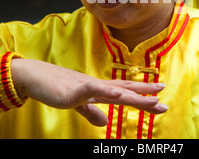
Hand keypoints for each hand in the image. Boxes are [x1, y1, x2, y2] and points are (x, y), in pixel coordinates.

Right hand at [11, 58, 167, 126]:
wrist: (34, 77)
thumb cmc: (54, 87)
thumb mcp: (77, 103)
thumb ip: (91, 112)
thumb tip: (104, 122)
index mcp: (98, 90)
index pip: (124, 92)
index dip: (141, 95)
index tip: (158, 99)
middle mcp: (97, 86)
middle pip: (125, 91)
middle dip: (145, 95)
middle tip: (163, 100)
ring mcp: (87, 86)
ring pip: (115, 90)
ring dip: (134, 94)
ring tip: (153, 98)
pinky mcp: (75, 90)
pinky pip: (94, 90)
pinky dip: (108, 91)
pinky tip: (120, 93)